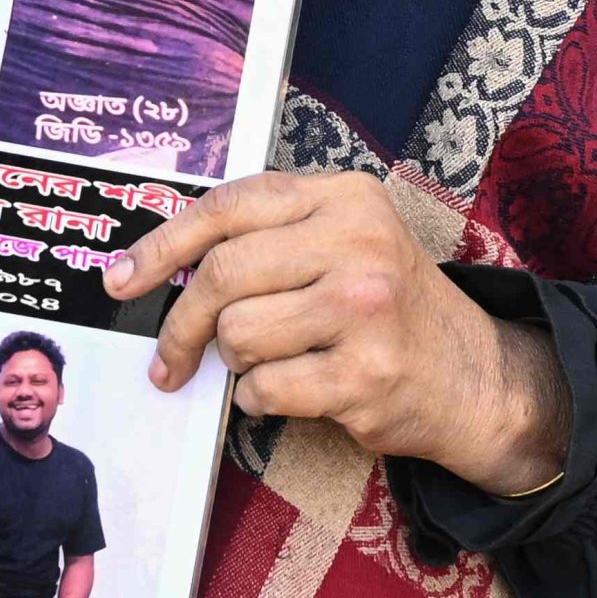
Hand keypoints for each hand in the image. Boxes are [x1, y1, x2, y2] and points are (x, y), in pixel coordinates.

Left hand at [110, 171, 570, 495]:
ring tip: (274, 361)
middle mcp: (357, 244)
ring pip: (237, 335)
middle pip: (221, 276)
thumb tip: (157, 261)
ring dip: (237, 362)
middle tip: (170, 357)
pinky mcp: (364, 377)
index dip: (162, 245)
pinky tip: (293, 390)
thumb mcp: (344, 240)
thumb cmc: (388, 305)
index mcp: (344, 198)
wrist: (475, 375)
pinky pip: (264, 390)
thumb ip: (266, 236)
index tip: (121, 279)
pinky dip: (260, 399)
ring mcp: (364, 311)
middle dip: (181, 325)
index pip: (228, 207)